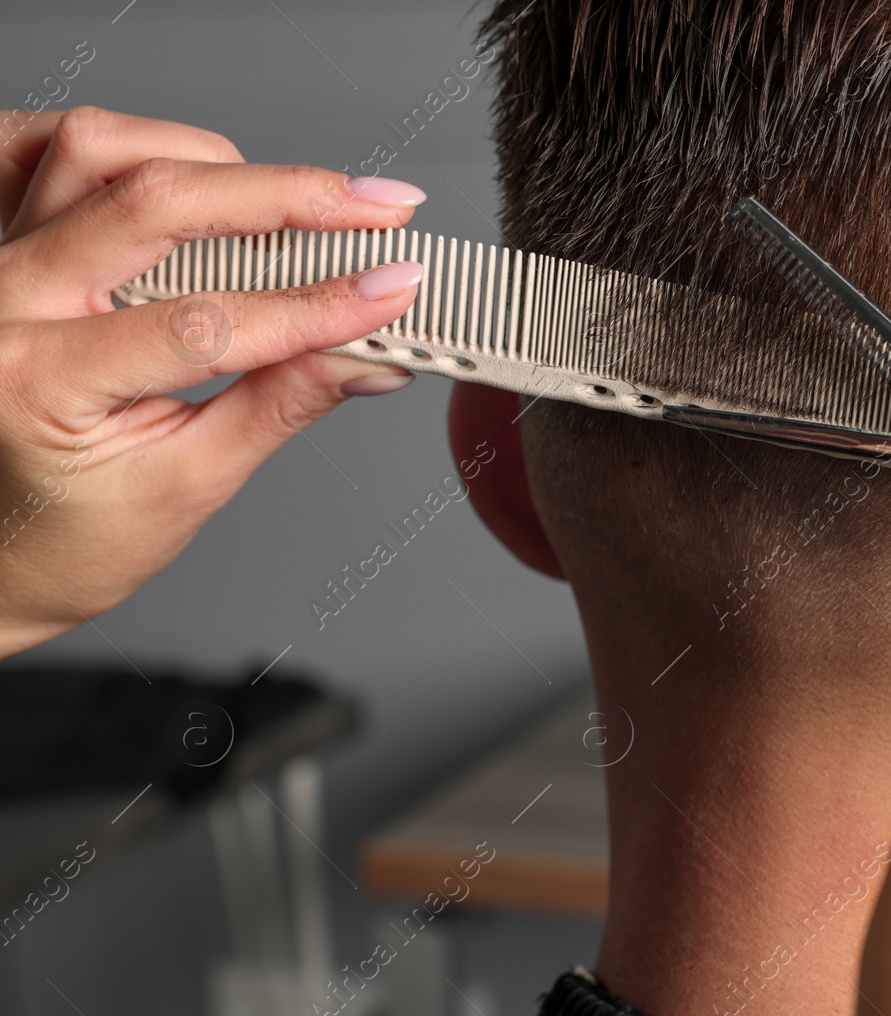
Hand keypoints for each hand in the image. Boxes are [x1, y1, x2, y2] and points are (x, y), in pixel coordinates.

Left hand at [0, 107, 426, 656]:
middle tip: (378, 209)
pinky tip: (191, 173)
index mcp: (39, 382)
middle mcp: (3, 304)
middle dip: (287, 197)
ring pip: (102, 151)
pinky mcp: (2, 237)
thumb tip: (369, 352)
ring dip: (211, 163)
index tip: (394, 291)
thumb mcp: (190, 484)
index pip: (204, 322)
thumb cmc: (71, 537)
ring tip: (290, 202)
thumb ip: (281, 402)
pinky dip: (127, 146)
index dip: (315, 305)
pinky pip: (47, 148)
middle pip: (155, 202)